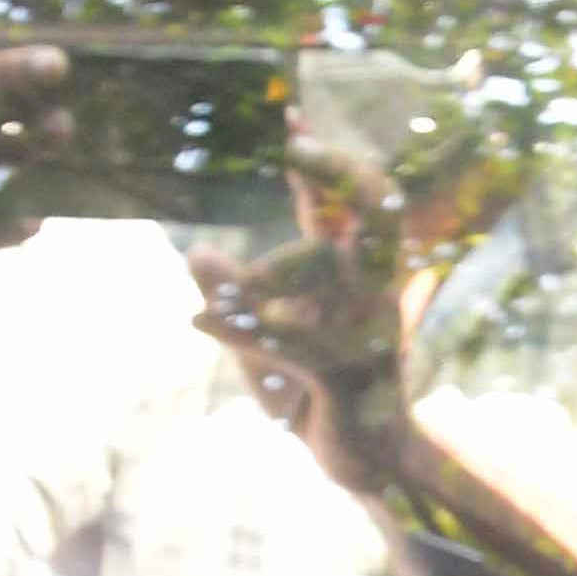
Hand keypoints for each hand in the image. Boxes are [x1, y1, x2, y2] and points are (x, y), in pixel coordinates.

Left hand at [184, 138, 405, 468]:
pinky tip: (198, 325)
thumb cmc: (312, 395)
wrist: (367, 464)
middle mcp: (370, 292)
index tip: (291, 111)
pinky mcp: (353, 371)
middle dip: (343, 173)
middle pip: (378, 213)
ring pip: (322, 273)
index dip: (321, 158)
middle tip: (297, 150)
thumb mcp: (261, 341)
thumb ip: (233, 299)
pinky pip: (295, 339)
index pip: (343, 206)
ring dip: (260, 278)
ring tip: (208, 300)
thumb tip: (198, 251)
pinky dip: (244, 330)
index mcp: (350, 279)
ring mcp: (369, 328)